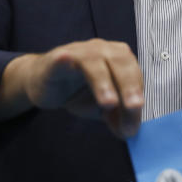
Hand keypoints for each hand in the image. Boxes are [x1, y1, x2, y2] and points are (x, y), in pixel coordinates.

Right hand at [0, 39, 143, 137]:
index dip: (138, 97)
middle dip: (129, 85)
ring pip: (96, 60)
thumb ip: (118, 117)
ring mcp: (81, 51)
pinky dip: (68, 60)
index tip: (134, 122)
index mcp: (120, 59)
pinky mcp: (58, 57)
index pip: (135, 74)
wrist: (44, 87)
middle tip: (134, 107)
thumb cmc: (78, 93)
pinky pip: (65, 57)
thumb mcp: (103, 109)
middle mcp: (103, 49)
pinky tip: (67, 63)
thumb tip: (130, 131)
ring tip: (108, 103)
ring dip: (104, 82)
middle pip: (122, 61)